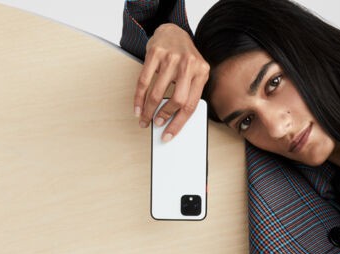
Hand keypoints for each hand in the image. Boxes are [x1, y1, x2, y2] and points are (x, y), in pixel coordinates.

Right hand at [134, 23, 208, 141]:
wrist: (173, 31)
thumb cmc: (183, 57)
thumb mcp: (194, 72)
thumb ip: (188, 91)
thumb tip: (174, 121)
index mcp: (202, 72)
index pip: (191, 104)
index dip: (179, 123)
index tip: (168, 135)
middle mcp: (189, 64)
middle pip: (177, 100)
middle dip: (165, 116)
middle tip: (156, 124)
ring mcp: (172, 58)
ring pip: (158, 93)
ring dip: (148, 110)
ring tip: (144, 118)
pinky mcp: (155, 53)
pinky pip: (144, 81)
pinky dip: (138, 98)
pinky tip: (137, 107)